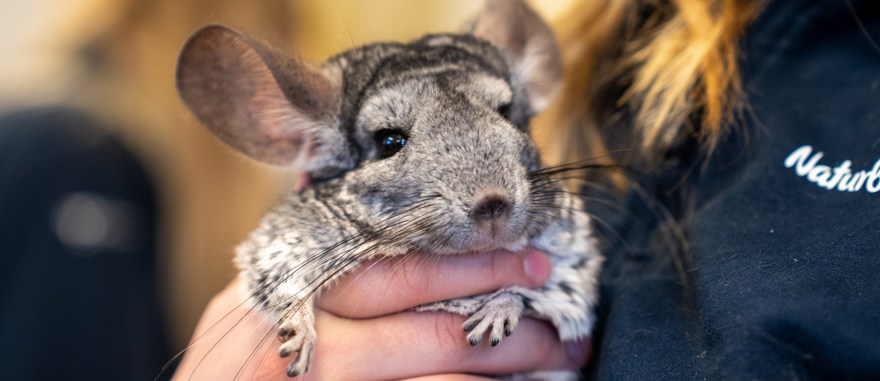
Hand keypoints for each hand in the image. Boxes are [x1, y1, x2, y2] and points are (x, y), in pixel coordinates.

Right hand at [172, 248, 591, 379]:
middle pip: (433, 333)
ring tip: (552, 358)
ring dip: (502, 370)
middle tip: (557, 317)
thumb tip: (336, 180)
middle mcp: (314, 350)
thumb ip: (305, 251)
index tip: (522, 257)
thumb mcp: (251, 299)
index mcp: (294, 295)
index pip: (397, 271)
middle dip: (507, 325)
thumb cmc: (230, 364)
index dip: (468, 266)